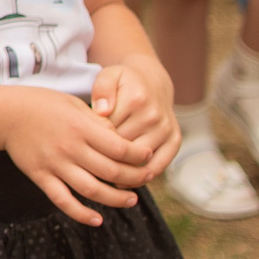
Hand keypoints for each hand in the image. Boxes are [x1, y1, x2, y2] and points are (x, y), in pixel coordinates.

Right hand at [0, 89, 154, 225]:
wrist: (4, 113)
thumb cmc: (42, 104)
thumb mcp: (73, 104)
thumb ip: (97, 122)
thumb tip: (121, 140)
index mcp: (80, 127)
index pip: (119, 147)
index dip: (139, 155)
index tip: (148, 156)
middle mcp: (69, 148)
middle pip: (110, 171)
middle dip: (134, 178)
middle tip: (146, 179)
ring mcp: (54, 164)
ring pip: (91, 190)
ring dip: (115, 199)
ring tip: (131, 201)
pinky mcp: (41, 177)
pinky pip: (63, 200)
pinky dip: (81, 213)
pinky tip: (97, 220)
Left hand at [90, 62, 179, 182]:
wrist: (152, 82)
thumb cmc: (124, 83)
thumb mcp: (109, 76)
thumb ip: (101, 89)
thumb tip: (102, 111)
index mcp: (136, 99)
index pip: (109, 131)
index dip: (93, 141)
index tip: (83, 145)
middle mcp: (154, 116)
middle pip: (123, 148)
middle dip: (104, 157)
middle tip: (88, 163)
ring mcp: (166, 129)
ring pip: (139, 160)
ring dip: (121, 170)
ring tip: (101, 175)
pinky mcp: (175, 141)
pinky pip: (158, 166)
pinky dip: (141, 177)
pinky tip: (124, 181)